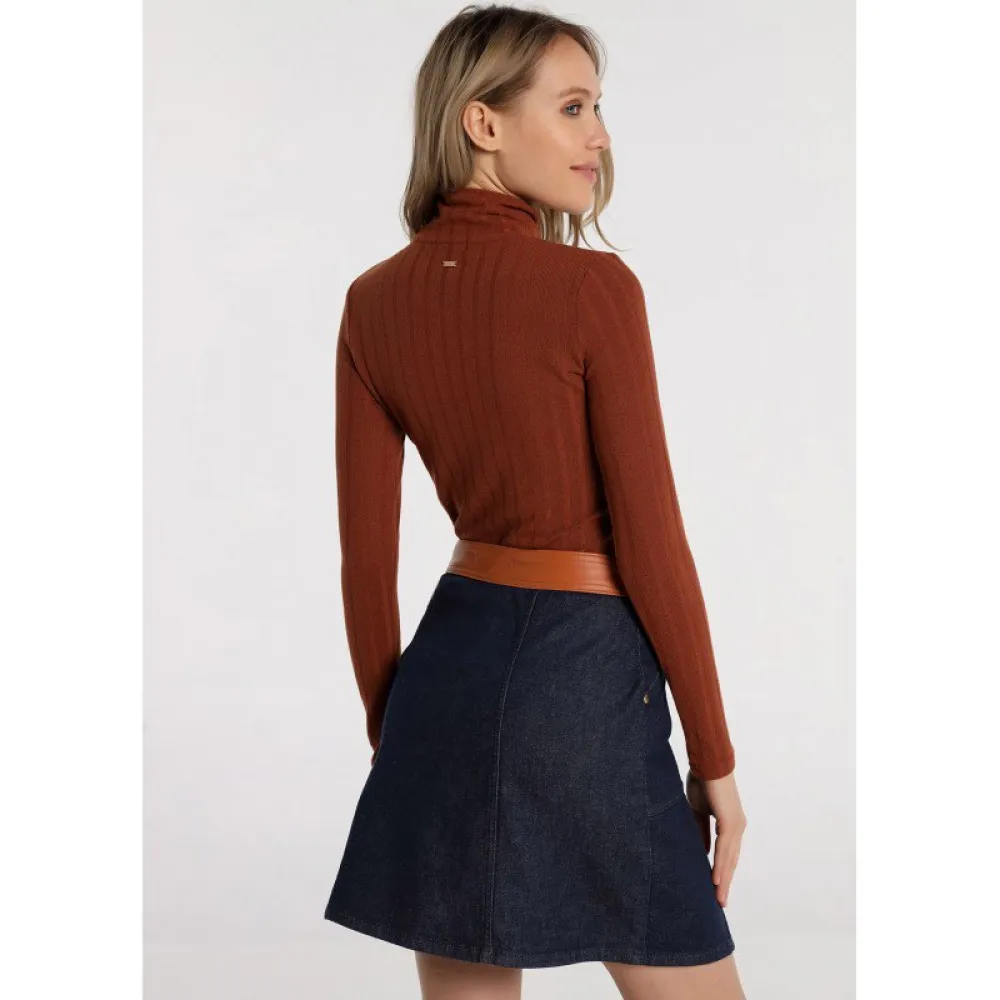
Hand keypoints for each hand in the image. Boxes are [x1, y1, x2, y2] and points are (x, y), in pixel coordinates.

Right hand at [685, 768, 745, 908]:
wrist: (707, 762)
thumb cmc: (703, 781)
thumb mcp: (699, 810)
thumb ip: (701, 830)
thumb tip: (703, 850)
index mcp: (730, 824)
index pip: (727, 854)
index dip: (722, 872)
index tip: (716, 889)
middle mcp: (737, 827)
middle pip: (731, 861)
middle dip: (725, 883)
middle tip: (720, 902)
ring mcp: (735, 825)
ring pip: (729, 859)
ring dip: (723, 880)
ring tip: (718, 899)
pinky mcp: (730, 822)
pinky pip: (724, 849)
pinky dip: (720, 865)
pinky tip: (715, 880)